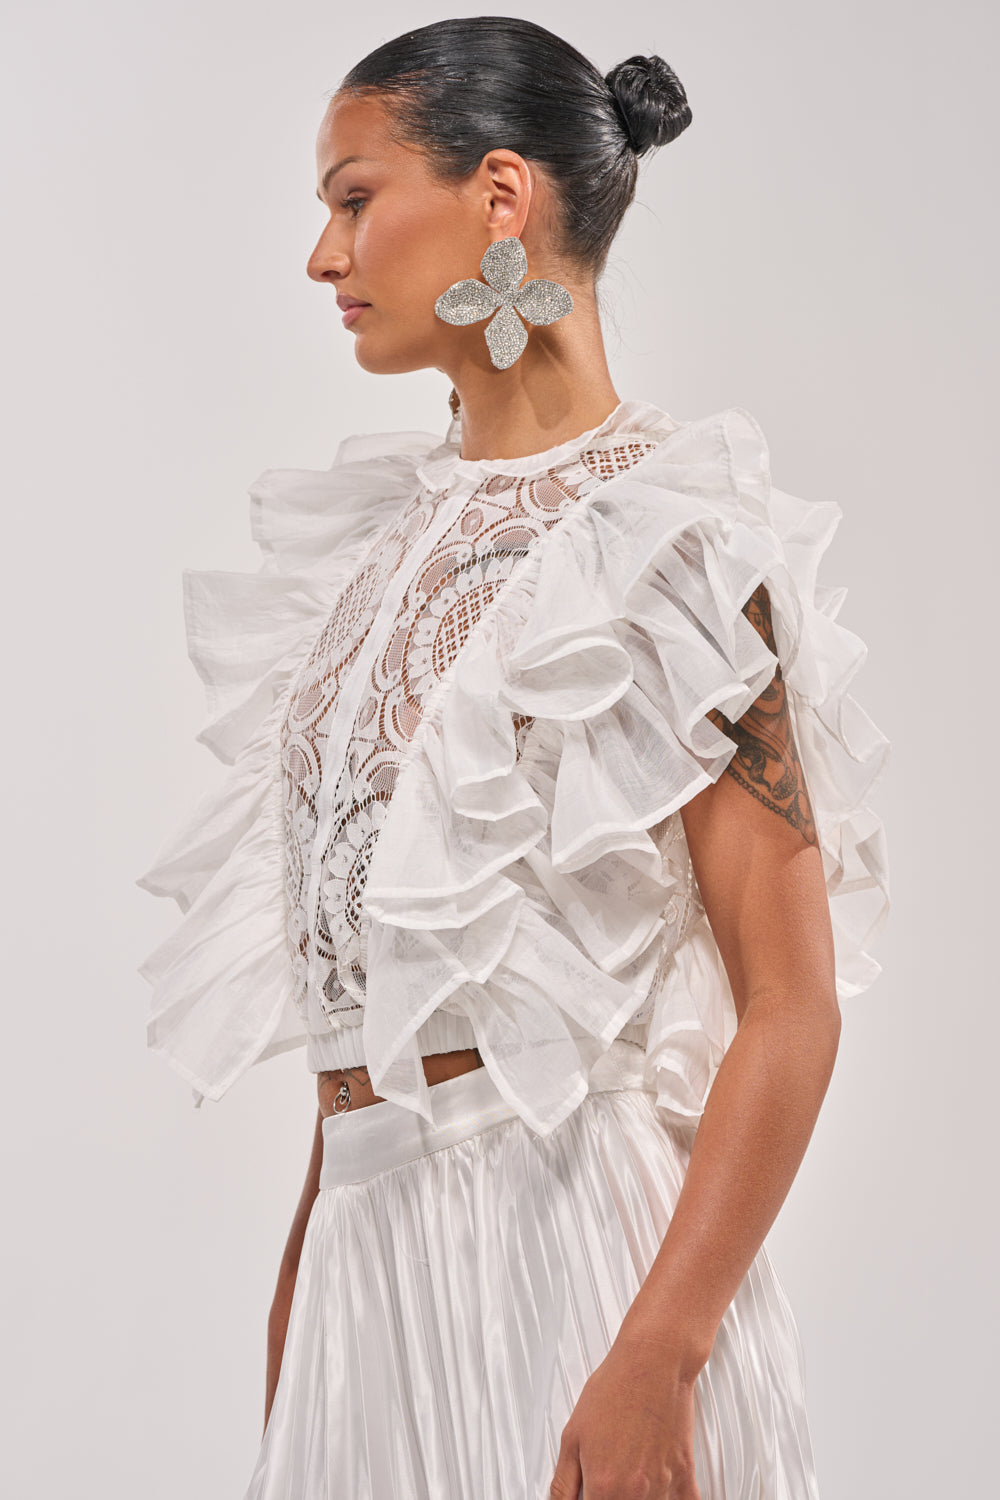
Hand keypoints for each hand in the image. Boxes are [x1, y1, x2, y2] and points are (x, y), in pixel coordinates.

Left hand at [548, 1327, 703, 1499]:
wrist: (653, 1361)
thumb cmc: (615, 1389)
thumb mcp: (572, 1435)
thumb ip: (564, 1482)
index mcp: (604, 1487)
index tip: (588, 1492)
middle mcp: (635, 1493)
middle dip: (610, 1497)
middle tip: (606, 1478)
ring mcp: (663, 1485)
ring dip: (639, 1498)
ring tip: (629, 1475)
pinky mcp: (684, 1472)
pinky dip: (673, 1499)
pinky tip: (662, 1493)